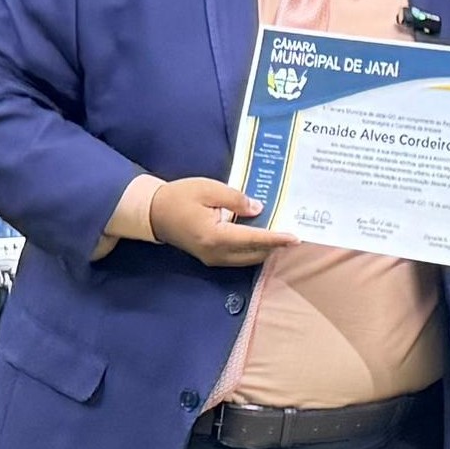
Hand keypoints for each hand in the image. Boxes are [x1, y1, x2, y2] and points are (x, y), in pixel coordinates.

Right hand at [148, 177, 295, 267]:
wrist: (154, 213)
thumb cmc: (179, 197)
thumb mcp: (208, 189)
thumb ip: (235, 199)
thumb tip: (258, 209)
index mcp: (216, 236)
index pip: (253, 239)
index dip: (276, 239)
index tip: (296, 238)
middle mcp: (217, 253)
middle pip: (255, 254)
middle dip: (275, 245)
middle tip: (292, 232)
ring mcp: (214, 259)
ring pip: (248, 259)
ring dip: (265, 248)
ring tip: (280, 235)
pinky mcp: (212, 258)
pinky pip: (239, 258)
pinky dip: (253, 249)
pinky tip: (261, 237)